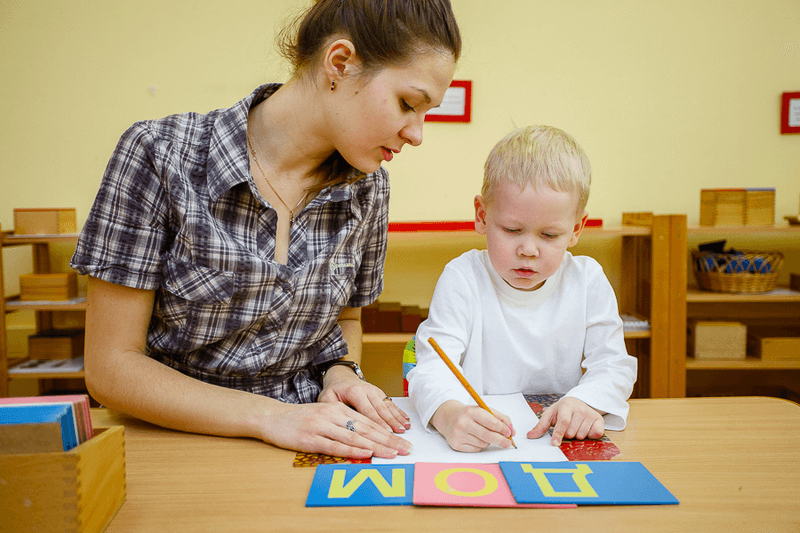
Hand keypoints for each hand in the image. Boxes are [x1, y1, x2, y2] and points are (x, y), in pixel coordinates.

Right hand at [264, 400, 412, 459]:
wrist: (273, 417)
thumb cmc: (301, 419)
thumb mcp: (325, 416)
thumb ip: (344, 425)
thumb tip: (368, 439)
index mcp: (339, 409)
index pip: (370, 422)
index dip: (388, 433)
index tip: (404, 442)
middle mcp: (333, 416)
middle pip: (367, 429)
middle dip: (389, 441)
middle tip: (406, 449)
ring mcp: (322, 427)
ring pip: (354, 437)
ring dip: (376, 446)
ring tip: (392, 453)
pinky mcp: (311, 439)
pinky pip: (335, 445)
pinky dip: (352, 450)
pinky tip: (365, 453)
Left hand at [318, 365, 410, 433]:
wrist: (342, 377)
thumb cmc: (334, 390)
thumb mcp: (326, 396)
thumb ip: (330, 407)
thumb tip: (335, 420)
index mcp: (354, 392)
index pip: (368, 410)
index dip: (378, 421)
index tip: (387, 432)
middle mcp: (367, 390)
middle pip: (381, 409)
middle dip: (392, 423)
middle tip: (400, 434)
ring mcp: (375, 391)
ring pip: (388, 406)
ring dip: (398, 418)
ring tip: (406, 428)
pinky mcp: (380, 394)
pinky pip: (391, 404)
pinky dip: (399, 413)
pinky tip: (406, 420)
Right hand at [431, 400, 514, 451]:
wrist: (447, 417)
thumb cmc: (468, 414)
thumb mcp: (483, 409)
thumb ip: (499, 418)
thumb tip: (511, 430)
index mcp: (471, 411)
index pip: (491, 422)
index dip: (503, 429)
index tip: (509, 432)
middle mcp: (463, 423)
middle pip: (488, 436)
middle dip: (501, 440)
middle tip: (508, 443)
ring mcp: (458, 435)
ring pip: (483, 444)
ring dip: (488, 441)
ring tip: (482, 434)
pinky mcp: (456, 445)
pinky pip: (476, 449)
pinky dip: (479, 446)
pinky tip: (474, 438)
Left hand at [526, 397, 604, 445]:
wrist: (579, 402)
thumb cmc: (563, 410)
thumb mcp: (551, 414)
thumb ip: (541, 425)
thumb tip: (530, 436)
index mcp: (566, 405)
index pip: (563, 422)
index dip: (558, 433)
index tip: (555, 443)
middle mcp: (579, 408)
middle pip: (572, 432)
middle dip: (568, 434)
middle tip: (568, 426)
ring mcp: (590, 414)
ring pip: (582, 435)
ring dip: (578, 435)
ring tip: (576, 425)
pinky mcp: (599, 420)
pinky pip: (595, 434)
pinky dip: (590, 435)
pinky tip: (586, 428)